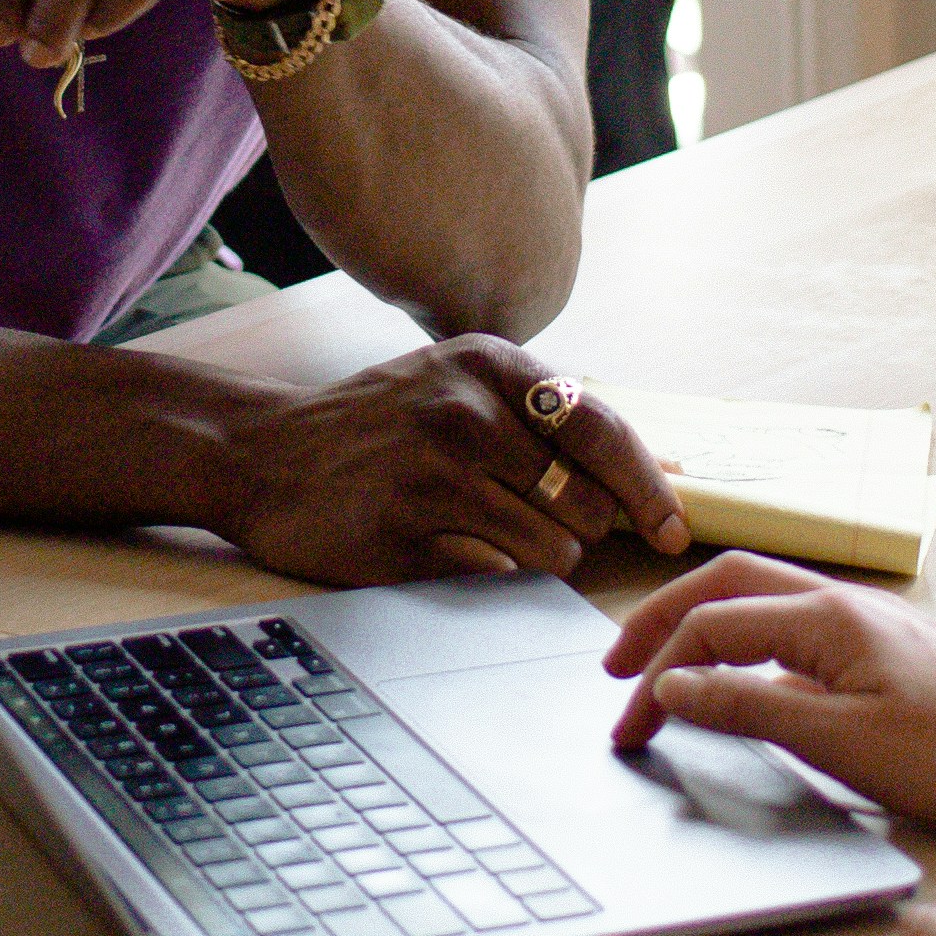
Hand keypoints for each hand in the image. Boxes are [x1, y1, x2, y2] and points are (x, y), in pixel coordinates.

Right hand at [209, 341, 691, 585]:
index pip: (607, 433)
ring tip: (488, 531)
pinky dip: (490, 568)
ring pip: (553, 546)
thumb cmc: (377, 425)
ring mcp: (434, 470)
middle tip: (538, 520)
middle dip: (584, 526)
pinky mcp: (405, 529)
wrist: (260, 453)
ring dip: (540, 556)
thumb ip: (551, 420)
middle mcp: (467, 409)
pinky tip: (447, 542)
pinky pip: (495, 571)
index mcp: (492, 365)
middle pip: (590, 500)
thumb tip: (667, 472)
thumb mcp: (460, 386)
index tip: (674, 529)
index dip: (652, 489)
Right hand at [603, 557, 935, 829]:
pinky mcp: (880, 652)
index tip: (628, 729)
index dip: (656, 677)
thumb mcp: (842, 743)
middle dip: (659, 623)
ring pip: (757, 602)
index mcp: (822, 619)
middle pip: (723, 588)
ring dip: (700, 626)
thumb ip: (749, 708)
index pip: (709, 630)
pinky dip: (742, 645)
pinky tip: (739, 681)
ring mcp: (861, 626)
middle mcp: (838, 607)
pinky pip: (789, 631)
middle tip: (614, 670)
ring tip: (661, 665)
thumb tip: (675, 687)